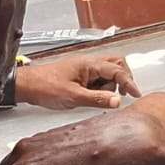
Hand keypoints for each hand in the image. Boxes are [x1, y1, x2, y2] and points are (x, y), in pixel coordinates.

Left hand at [15, 55, 139, 110]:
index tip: (136, 94)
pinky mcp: (82, 75)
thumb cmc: (46, 87)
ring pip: (109, 71)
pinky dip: (102, 88)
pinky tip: (93, 98)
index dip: (129, 83)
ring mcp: (86, 68)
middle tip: (123, 95)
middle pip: (118, 64)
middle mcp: (90, 62)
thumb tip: (118, 102)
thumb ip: (98, 99)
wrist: (28, 86)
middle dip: (124, 78)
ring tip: (100, 98)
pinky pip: (99, 78)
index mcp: (90, 64)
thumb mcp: (74, 96)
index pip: (118, 70)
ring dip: (111, 85)